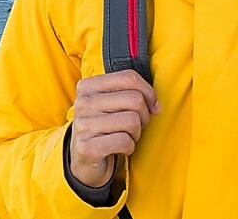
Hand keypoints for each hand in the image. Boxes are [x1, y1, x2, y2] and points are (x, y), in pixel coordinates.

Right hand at [68, 69, 159, 186]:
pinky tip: (119, 148)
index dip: (148, 92)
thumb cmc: (103, 127)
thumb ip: (129, 92)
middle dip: (144, 116)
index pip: (128, 77)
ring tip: (125, 136)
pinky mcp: (87, 148)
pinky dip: (129, 148)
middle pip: (135, 99)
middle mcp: (83, 103)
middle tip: (135, 125)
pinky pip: (125, 141)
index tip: (151, 105)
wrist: (83, 159)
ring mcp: (83, 125)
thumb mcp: (110, 103)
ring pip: (132, 121)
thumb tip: (155, 103)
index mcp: (87, 86)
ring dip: (136, 133)